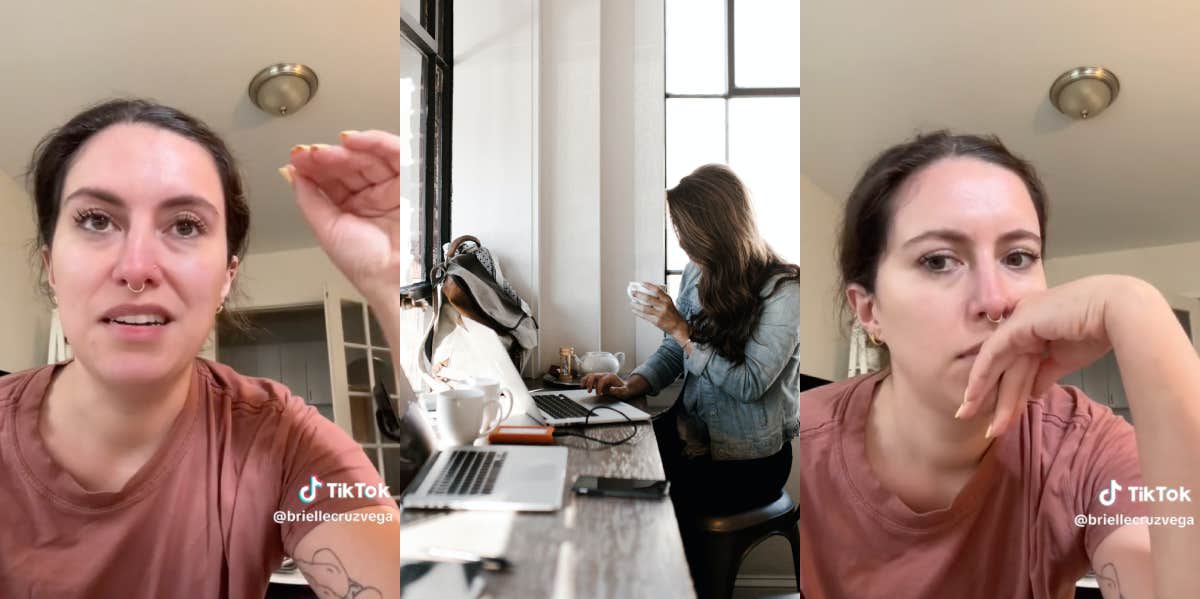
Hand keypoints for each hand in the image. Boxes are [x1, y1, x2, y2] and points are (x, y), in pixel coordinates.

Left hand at [282, 131, 400, 304]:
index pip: (331, 178)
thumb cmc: (367, 266)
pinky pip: (393, 153)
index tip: (298, 158)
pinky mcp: (411, 181)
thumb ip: (309, 198)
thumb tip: (292, 172)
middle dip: (327, 157)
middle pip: (348, 164)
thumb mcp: (326, 230)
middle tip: (310, 154)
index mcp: (350, 209)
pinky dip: (374, 141)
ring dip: (345, 149)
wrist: (395, 277)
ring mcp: (390, 188)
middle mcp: (370, 197)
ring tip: (326, 150)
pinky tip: (352, 140)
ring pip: (367, 156)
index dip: (313, 166)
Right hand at [581, 373, 634, 399]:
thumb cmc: (625, 389)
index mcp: (611, 377)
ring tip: (582, 387)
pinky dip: (586, 380)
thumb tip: (611, 390)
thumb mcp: (624, 391)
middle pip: (594, 375)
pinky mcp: (599, 379)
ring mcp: (602, 376)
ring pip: (591, 375)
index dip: (599, 387)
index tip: (598, 394)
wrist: (626, 387)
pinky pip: (590, 377)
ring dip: (586, 381)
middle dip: (590, 383)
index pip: (602, 380)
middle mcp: (606, 375)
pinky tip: (583, 385)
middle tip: (589, 391)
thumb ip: (618, 390)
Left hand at [631, 283, 687, 340]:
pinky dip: (638, 313)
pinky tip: (634, 310)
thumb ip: (661, 297)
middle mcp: (664, 306)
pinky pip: (644, 316)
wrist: (678, 327)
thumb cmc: (673, 315)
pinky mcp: (656, 321)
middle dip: (638, 295)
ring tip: (631, 303)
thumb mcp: (669, 303)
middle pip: (648, 298)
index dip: (648, 285)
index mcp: (667, 299)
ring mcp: (659, 314)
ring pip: (644, 308)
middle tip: (633, 293)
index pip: (657, 290)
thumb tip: (649, 292)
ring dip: (636, 305)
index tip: (641, 283)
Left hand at [959, 275, 1130, 437]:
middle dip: (991, 398)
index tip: (1001, 417)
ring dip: (992, 399)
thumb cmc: (1099, 330)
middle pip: (1004, 367)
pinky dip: (981, 375)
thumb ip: (1045, 373)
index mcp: (1033, 327)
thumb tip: (1032, 393)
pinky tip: (973, 397)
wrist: (1118, 312)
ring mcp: (1017, 320)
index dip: (1008, 392)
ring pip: (999, 366)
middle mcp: (1020, 321)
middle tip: (976, 423)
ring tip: (989, 428)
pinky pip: (992, 353)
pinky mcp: (1017, 323)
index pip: (1015, 364)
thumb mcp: (1066, 358)